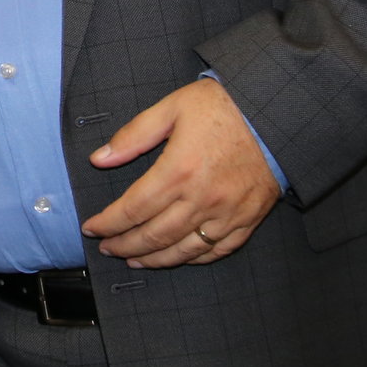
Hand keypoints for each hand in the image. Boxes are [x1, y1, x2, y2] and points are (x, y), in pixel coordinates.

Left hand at [80, 78, 279, 267]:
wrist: (274, 114)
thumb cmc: (223, 106)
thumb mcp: (172, 108)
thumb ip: (134, 135)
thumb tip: (100, 159)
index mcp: (179, 170)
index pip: (133, 208)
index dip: (108, 223)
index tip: (91, 229)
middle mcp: (201, 198)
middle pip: (154, 235)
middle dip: (124, 245)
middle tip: (108, 248)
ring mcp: (226, 214)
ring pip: (182, 250)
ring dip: (154, 259)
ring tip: (133, 260)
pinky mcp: (247, 220)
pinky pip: (215, 251)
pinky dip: (191, 259)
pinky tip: (176, 257)